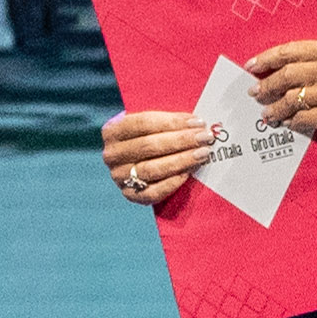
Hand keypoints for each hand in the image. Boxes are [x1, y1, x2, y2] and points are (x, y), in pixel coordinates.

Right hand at [102, 108, 218, 205]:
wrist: (136, 162)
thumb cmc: (148, 137)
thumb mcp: (148, 124)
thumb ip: (165, 121)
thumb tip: (195, 122)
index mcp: (112, 131)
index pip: (144, 123)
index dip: (173, 122)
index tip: (197, 122)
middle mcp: (112, 154)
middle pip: (149, 146)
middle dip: (181, 141)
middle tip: (204, 138)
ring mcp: (119, 176)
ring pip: (152, 169)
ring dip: (181, 160)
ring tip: (202, 153)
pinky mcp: (130, 195)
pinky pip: (152, 192)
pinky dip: (172, 183)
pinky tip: (188, 173)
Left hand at [244, 35, 316, 149]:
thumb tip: (286, 70)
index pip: (289, 52)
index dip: (266, 59)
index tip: (252, 66)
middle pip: (284, 76)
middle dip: (265, 87)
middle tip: (256, 94)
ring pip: (290, 100)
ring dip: (275, 109)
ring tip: (268, 114)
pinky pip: (302, 119)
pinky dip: (292, 122)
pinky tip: (288, 123)